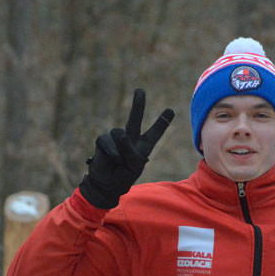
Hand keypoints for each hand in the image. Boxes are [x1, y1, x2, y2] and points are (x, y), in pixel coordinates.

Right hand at [79, 89, 174, 208]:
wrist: (107, 184)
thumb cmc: (124, 176)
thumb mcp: (134, 165)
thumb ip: (130, 148)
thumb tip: (121, 133)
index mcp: (143, 146)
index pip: (154, 132)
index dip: (162, 122)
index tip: (170, 110)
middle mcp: (130, 139)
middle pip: (134, 119)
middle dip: (138, 104)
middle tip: (140, 91)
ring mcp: (116, 139)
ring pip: (119, 133)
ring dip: (120, 149)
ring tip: (120, 161)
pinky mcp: (104, 141)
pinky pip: (107, 140)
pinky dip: (111, 151)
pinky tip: (111, 159)